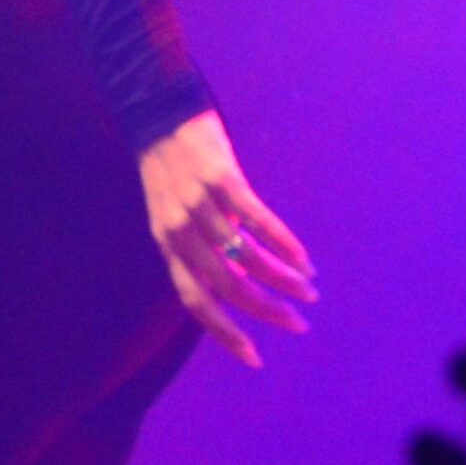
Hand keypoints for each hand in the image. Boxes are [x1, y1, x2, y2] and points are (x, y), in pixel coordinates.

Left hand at [136, 110, 317, 367]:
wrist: (157, 108)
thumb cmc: (170, 165)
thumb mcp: (174, 212)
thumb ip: (201, 245)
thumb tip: (241, 277)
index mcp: (167, 243)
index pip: (195, 301)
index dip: (225, 333)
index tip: (255, 357)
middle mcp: (180, 230)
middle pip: (230, 286)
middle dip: (268, 311)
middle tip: (298, 323)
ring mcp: (200, 204)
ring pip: (249, 257)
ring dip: (284, 278)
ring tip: (308, 288)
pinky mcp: (221, 178)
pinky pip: (258, 219)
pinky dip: (284, 243)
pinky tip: (303, 258)